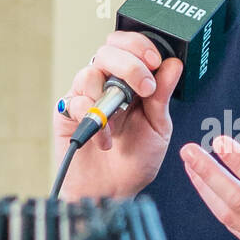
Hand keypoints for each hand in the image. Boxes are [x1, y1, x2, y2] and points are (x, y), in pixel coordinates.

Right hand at [53, 32, 182, 199]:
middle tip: (144, 87)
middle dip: (129, 64)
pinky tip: (106, 138)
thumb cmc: (135, 162)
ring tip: (121, 118)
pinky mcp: (67, 114)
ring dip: (109, 93)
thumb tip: (173, 65)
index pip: (130, 46)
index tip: (154, 62)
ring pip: (89, 72)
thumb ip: (162, 95)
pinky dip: (92, 117)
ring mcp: (85, 97)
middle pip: (108, 50)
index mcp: (131, 82)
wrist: (113, 192)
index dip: (140, 46)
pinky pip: (75, 101)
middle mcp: (106, 84)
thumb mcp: (158, 128)